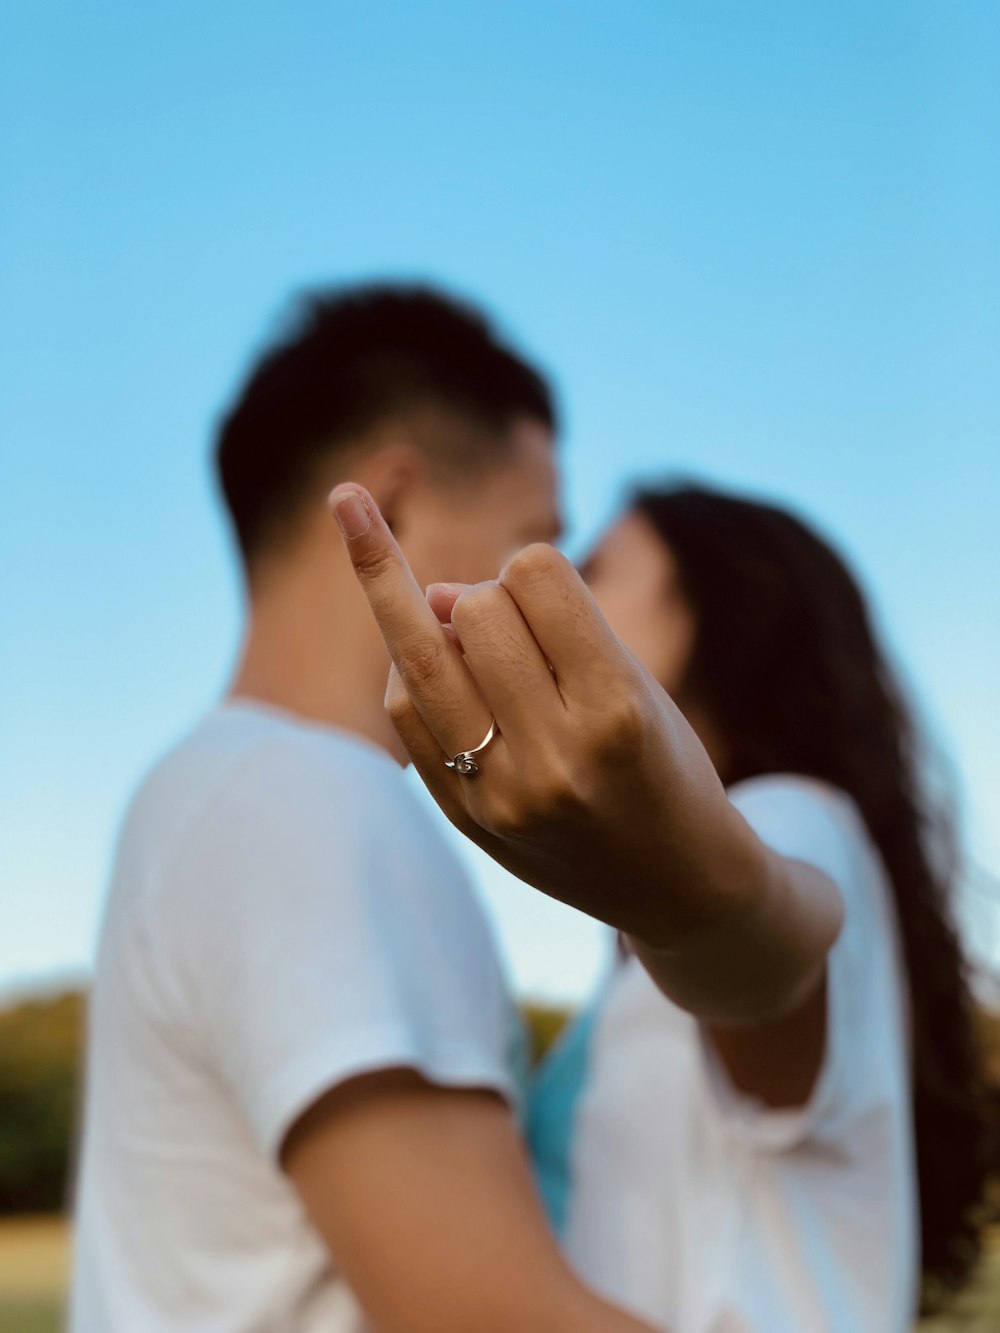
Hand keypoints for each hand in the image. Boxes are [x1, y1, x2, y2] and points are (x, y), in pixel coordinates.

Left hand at [328, 483, 762, 951]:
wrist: (675, 884)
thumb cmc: (660, 761)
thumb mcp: (632, 681)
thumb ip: (542, 628)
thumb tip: (427, 592)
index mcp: (616, 708)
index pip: (537, 575)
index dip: (533, 567)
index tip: (547, 589)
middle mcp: (556, 754)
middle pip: (474, 611)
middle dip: (484, 596)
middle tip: (511, 622)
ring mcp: (502, 793)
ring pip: (419, 659)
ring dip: (420, 615)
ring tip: (441, 613)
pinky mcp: (465, 816)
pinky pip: (404, 712)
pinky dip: (410, 670)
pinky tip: (438, 665)